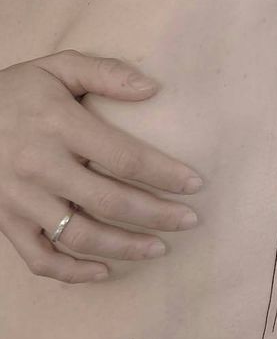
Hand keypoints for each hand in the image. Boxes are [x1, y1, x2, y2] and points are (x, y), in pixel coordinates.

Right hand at [0, 50, 202, 283]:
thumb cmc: (16, 90)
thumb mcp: (58, 66)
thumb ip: (106, 72)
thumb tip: (152, 88)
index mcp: (59, 125)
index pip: (124, 156)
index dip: (164, 173)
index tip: (195, 183)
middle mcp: (39, 166)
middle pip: (109, 201)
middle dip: (157, 214)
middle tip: (191, 220)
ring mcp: (19, 199)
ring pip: (80, 236)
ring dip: (125, 247)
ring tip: (160, 247)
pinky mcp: (4, 222)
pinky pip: (40, 259)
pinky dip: (73, 273)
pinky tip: (105, 270)